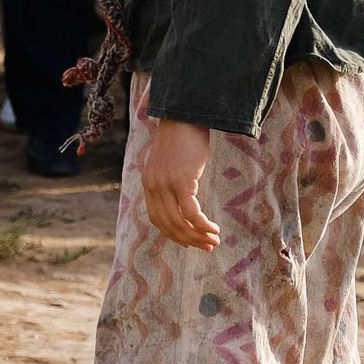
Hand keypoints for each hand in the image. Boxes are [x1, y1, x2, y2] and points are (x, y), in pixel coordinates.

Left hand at [137, 118, 221, 250]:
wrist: (184, 117)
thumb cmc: (182, 139)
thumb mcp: (171, 163)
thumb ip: (171, 181)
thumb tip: (185, 200)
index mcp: (149, 183)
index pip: (157, 218)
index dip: (174, 234)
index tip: (190, 242)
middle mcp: (153, 186)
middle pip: (168, 224)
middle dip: (188, 240)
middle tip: (207, 247)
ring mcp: (165, 184)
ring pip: (180, 222)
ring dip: (198, 236)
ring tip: (214, 240)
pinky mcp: (181, 181)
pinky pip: (192, 213)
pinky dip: (203, 225)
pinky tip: (214, 228)